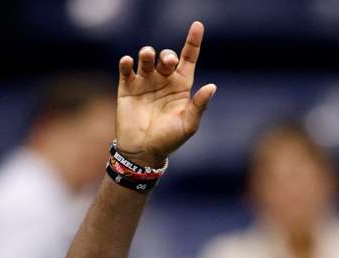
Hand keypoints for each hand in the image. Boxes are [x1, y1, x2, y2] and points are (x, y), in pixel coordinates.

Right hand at [116, 21, 215, 165]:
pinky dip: (127, 62)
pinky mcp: (127, 87)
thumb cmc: (169, 140)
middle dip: (167, 55)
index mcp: (181, 86)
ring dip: (147, 54)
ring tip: (147, 57)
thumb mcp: (188, 125)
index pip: (188, 59)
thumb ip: (199, 106)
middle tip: (168, 62)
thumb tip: (212, 86)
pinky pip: (126, 69)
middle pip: (166, 57)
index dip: (193, 42)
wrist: (143, 151)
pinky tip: (128, 62)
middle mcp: (163, 80)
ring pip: (146, 58)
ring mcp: (145, 82)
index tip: (198, 25)